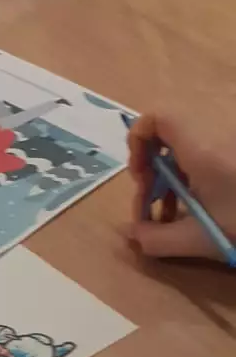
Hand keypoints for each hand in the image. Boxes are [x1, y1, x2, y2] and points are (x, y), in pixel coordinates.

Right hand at [126, 112, 235, 261]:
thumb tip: (130, 235)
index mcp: (203, 147)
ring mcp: (235, 137)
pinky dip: (199, 172)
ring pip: (192, 143)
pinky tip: (203, 205)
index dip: (138, 140)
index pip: (157, 116)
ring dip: (177, 174)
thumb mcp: (202, 240)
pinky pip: (213, 148)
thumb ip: (157, 240)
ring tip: (178, 212)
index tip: (142, 177)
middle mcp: (219, 131)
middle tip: (155, 203)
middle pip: (172, 131)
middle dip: (155, 166)